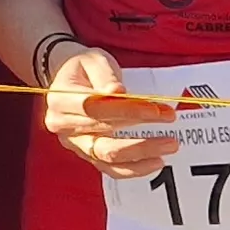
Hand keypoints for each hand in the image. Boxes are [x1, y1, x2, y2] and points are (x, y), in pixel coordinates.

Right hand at [39, 45, 179, 178]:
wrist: (70, 81)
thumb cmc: (84, 68)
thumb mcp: (93, 60)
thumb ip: (105, 75)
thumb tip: (117, 92)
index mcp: (60, 99)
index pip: (95, 108)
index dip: (127, 111)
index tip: (155, 110)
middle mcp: (62, 125)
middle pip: (103, 136)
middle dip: (140, 133)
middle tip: (169, 126)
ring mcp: (74, 143)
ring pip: (107, 157)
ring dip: (140, 154)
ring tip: (168, 146)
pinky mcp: (86, 154)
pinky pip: (110, 169)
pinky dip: (133, 169)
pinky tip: (155, 162)